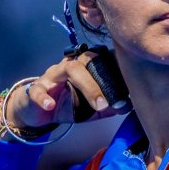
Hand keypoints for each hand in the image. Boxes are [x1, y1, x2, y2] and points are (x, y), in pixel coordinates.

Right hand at [0, 51, 125, 139]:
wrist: (37, 110)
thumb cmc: (67, 103)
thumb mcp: (90, 107)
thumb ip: (108, 105)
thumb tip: (128, 106)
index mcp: (85, 67)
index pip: (103, 59)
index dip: (117, 67)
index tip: (131, 83)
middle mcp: (70, 65)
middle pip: (89, 60)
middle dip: (104, 79)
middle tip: (113, 101)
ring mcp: (52, 75)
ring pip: (70, 68)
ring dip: (87, 86)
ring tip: (98, 104)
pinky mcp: (36, 88)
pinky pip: (38, 90)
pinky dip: (44, 98)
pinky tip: (51, 106)